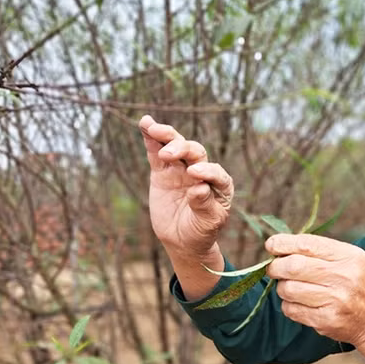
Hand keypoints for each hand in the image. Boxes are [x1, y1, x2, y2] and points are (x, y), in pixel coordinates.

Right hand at [138, 115, 233, 257]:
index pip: (215, 171)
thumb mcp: (207, 223)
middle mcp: (202, 170)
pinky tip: (145, 124)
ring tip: (153, 128)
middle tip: (168, 154)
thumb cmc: (201, 231)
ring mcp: (181, 168)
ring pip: (176, 145)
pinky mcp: (163, 171)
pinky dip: (151, 138)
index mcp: (220, 183)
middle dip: (182, 149)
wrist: (183, 240)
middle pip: (195, 152)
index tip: (193, 174)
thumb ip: (204, 205)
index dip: (206, 170)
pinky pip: (156, 152)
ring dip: (166, 136)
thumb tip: (199, 188)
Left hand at [264, 234, 364, 346]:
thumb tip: (281, 246)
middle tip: (274, 268)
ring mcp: (335, 301)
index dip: (283, 243)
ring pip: (288, 289)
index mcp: (350, 257)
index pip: (308, 245)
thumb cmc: (362, 284)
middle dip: (276, 266)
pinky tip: (299, 302)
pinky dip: (289, 305)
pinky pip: (292, 310)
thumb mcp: (353, 259)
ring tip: (291, 286)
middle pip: (293, 267)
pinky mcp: (326, 321)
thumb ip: (322, 251)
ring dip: (282, 287)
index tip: (271, 245)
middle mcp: (343, 277)